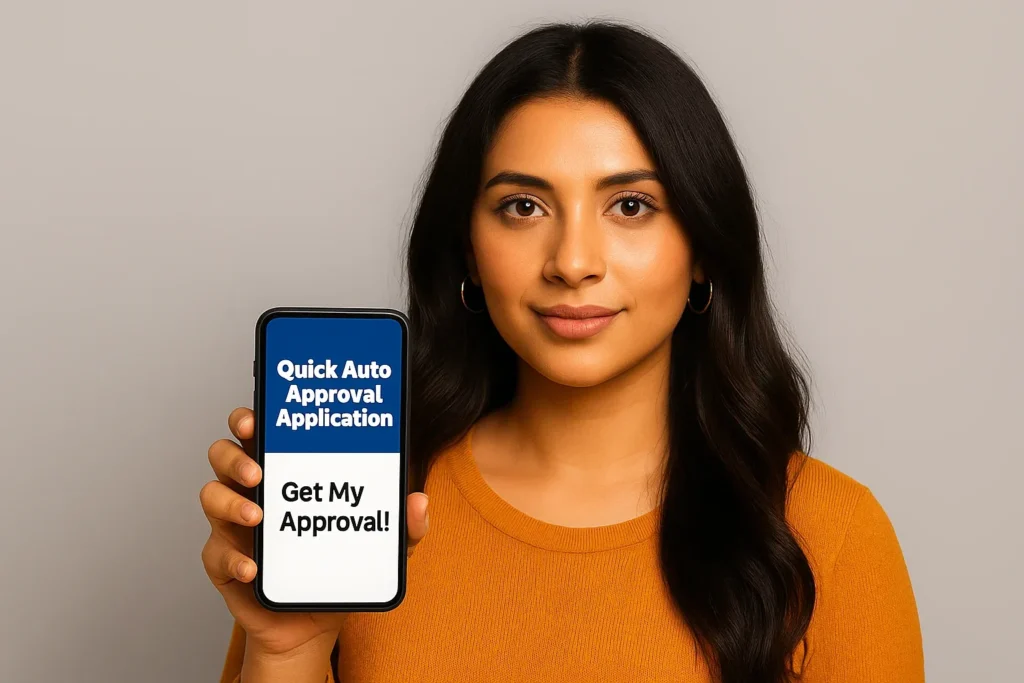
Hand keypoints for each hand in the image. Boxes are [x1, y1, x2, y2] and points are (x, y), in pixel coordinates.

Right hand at [200, 407, 428, 655]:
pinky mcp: (224, 563)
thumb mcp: (378, 548)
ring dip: (230, 502)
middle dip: (234, 455)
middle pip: (223, 455)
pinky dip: (233, 559)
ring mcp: (233, 527)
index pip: (259, 433)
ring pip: (210, 496)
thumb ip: (404, 527)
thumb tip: (420, 501)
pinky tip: (254, 567)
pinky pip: (215, 554)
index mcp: (286, 474)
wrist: (312, 626)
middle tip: (257, 470)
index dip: (251, 419)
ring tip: (259, 518)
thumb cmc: (336, 570)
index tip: (258, 419)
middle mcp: (254, 493)